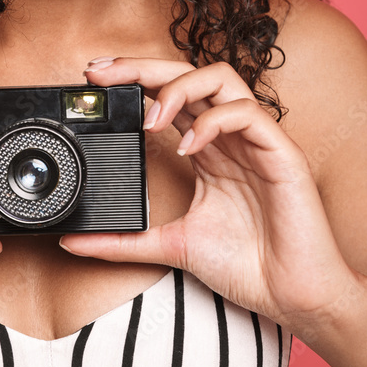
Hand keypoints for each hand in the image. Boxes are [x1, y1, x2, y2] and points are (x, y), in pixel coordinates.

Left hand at [59, 57, 361, 335]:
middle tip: (102, 73)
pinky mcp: (282, 153)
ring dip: (179, 87)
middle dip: (143, 67)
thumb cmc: (247, 266)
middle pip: (188, 74)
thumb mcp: (170, 246)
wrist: (294, 298)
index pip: (168, 95)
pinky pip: (247, 114)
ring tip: (149, 118)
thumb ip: (122, 241)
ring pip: (221, 78)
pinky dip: (212, 122)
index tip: (94, 79)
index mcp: (206, 148)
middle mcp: (229, 136)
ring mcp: (256, 140)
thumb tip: (71, 241)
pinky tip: (188, 147)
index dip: (134, 79)